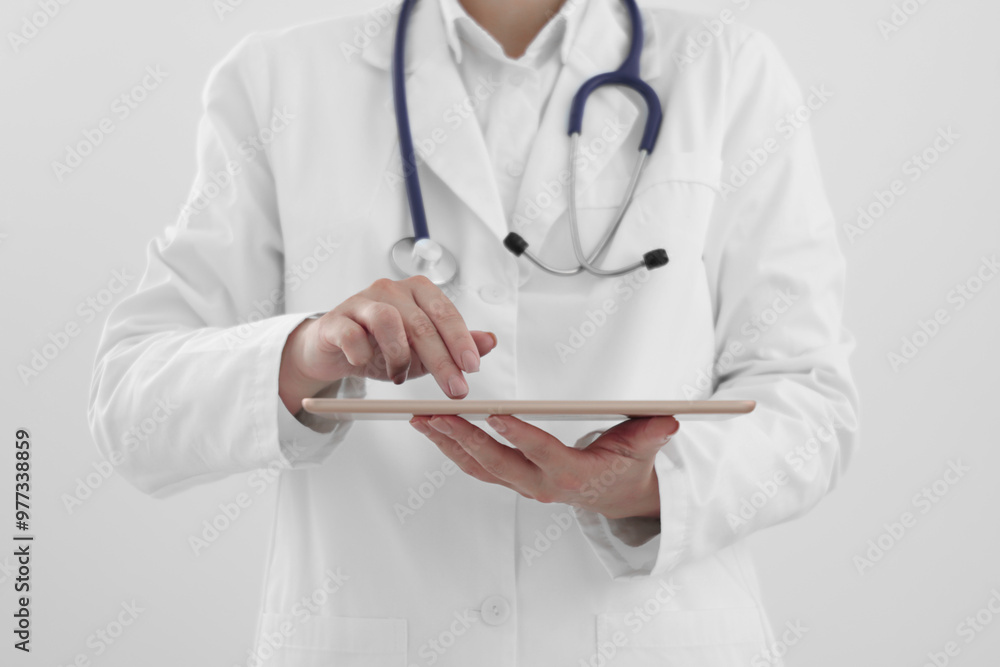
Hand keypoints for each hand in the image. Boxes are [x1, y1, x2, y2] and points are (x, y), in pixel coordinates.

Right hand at [279, 276, 496, 413]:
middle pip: (421, 323)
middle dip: (442, 360)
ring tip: (400, 377)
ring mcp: (361, 301)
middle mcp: (391, 289)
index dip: (461, 341)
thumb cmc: (381, 345)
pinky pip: (352, 335)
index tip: (472, 367)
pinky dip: (362, 354)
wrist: (334, 349)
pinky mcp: (336, 320)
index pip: (445, 313)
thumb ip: (457, 344)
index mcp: (418, 291)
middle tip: (455, 389)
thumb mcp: (425, 349)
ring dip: (400, 356)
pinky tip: (365, 365)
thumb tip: (489, 343)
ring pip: (388, 321)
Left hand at [410, 414, 679, 519]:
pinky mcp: (512, 480)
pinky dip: (452, 448)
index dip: (517, 433)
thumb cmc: (627, 466)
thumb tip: (668, 420)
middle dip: (463, 438)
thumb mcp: (645, 448)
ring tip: (422, 420)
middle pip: (496, 462)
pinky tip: (434, 430)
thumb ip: (653, 432)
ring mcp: (523, 485)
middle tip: (437, 415)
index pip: (540, 452)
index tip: (493, 413)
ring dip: (448, 443)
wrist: (617, 495)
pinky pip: (476, 467)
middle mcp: (541, 485)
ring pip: (479, 466)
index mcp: (572, 475)